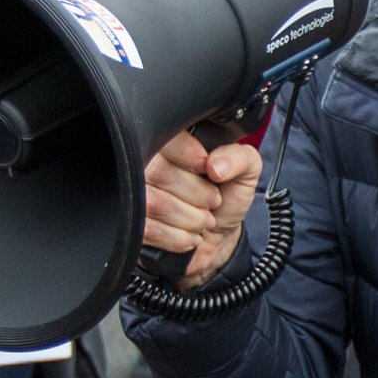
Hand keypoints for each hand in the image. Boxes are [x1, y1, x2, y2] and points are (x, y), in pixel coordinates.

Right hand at [141, 131, 261, 288]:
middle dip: (195, 193)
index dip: (189, 156)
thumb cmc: (227, 198)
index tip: (210, 170)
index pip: (167, 138)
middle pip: (157, 172)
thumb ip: (239, 158)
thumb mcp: (246, 173)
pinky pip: (146, 229)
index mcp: (174, 144)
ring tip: (205, 220)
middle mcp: (147, 163)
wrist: (218, 238)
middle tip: (213, 201)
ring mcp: (134, 194)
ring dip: (189, 218)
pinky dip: (176, 237)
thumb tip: (216, 164)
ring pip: (152, 202)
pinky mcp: (131, 222)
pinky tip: (190, 235)